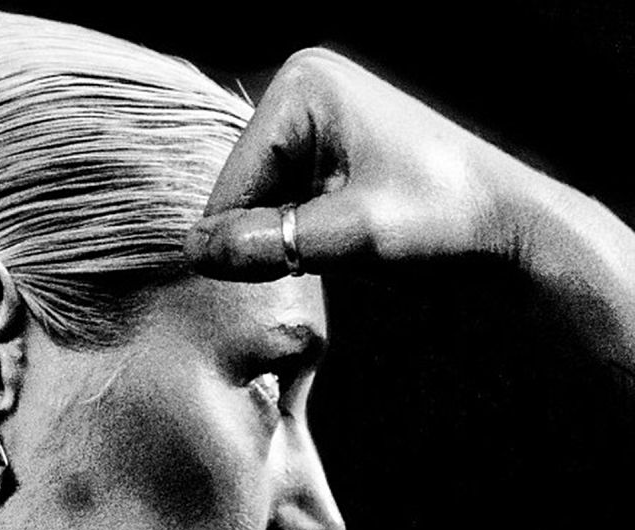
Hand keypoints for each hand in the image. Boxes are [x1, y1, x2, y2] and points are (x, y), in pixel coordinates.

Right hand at [185, 47, 522, 279]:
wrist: (511, 227)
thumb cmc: (444, 219)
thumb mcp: (352, 234)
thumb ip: (269, 242)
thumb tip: (193, 251)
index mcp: (302, 86)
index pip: (233, 180)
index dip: (245, 237)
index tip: (286, 268)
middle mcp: (300, 89)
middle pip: (241, 188)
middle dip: (267, 233)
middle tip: (324, 254)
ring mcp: (313, 118)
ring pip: (257, 202)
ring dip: (282, 238)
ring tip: (339, 245)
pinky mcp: (325, 148)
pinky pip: (280, 201)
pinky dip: (296, 233)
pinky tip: (338, 240)